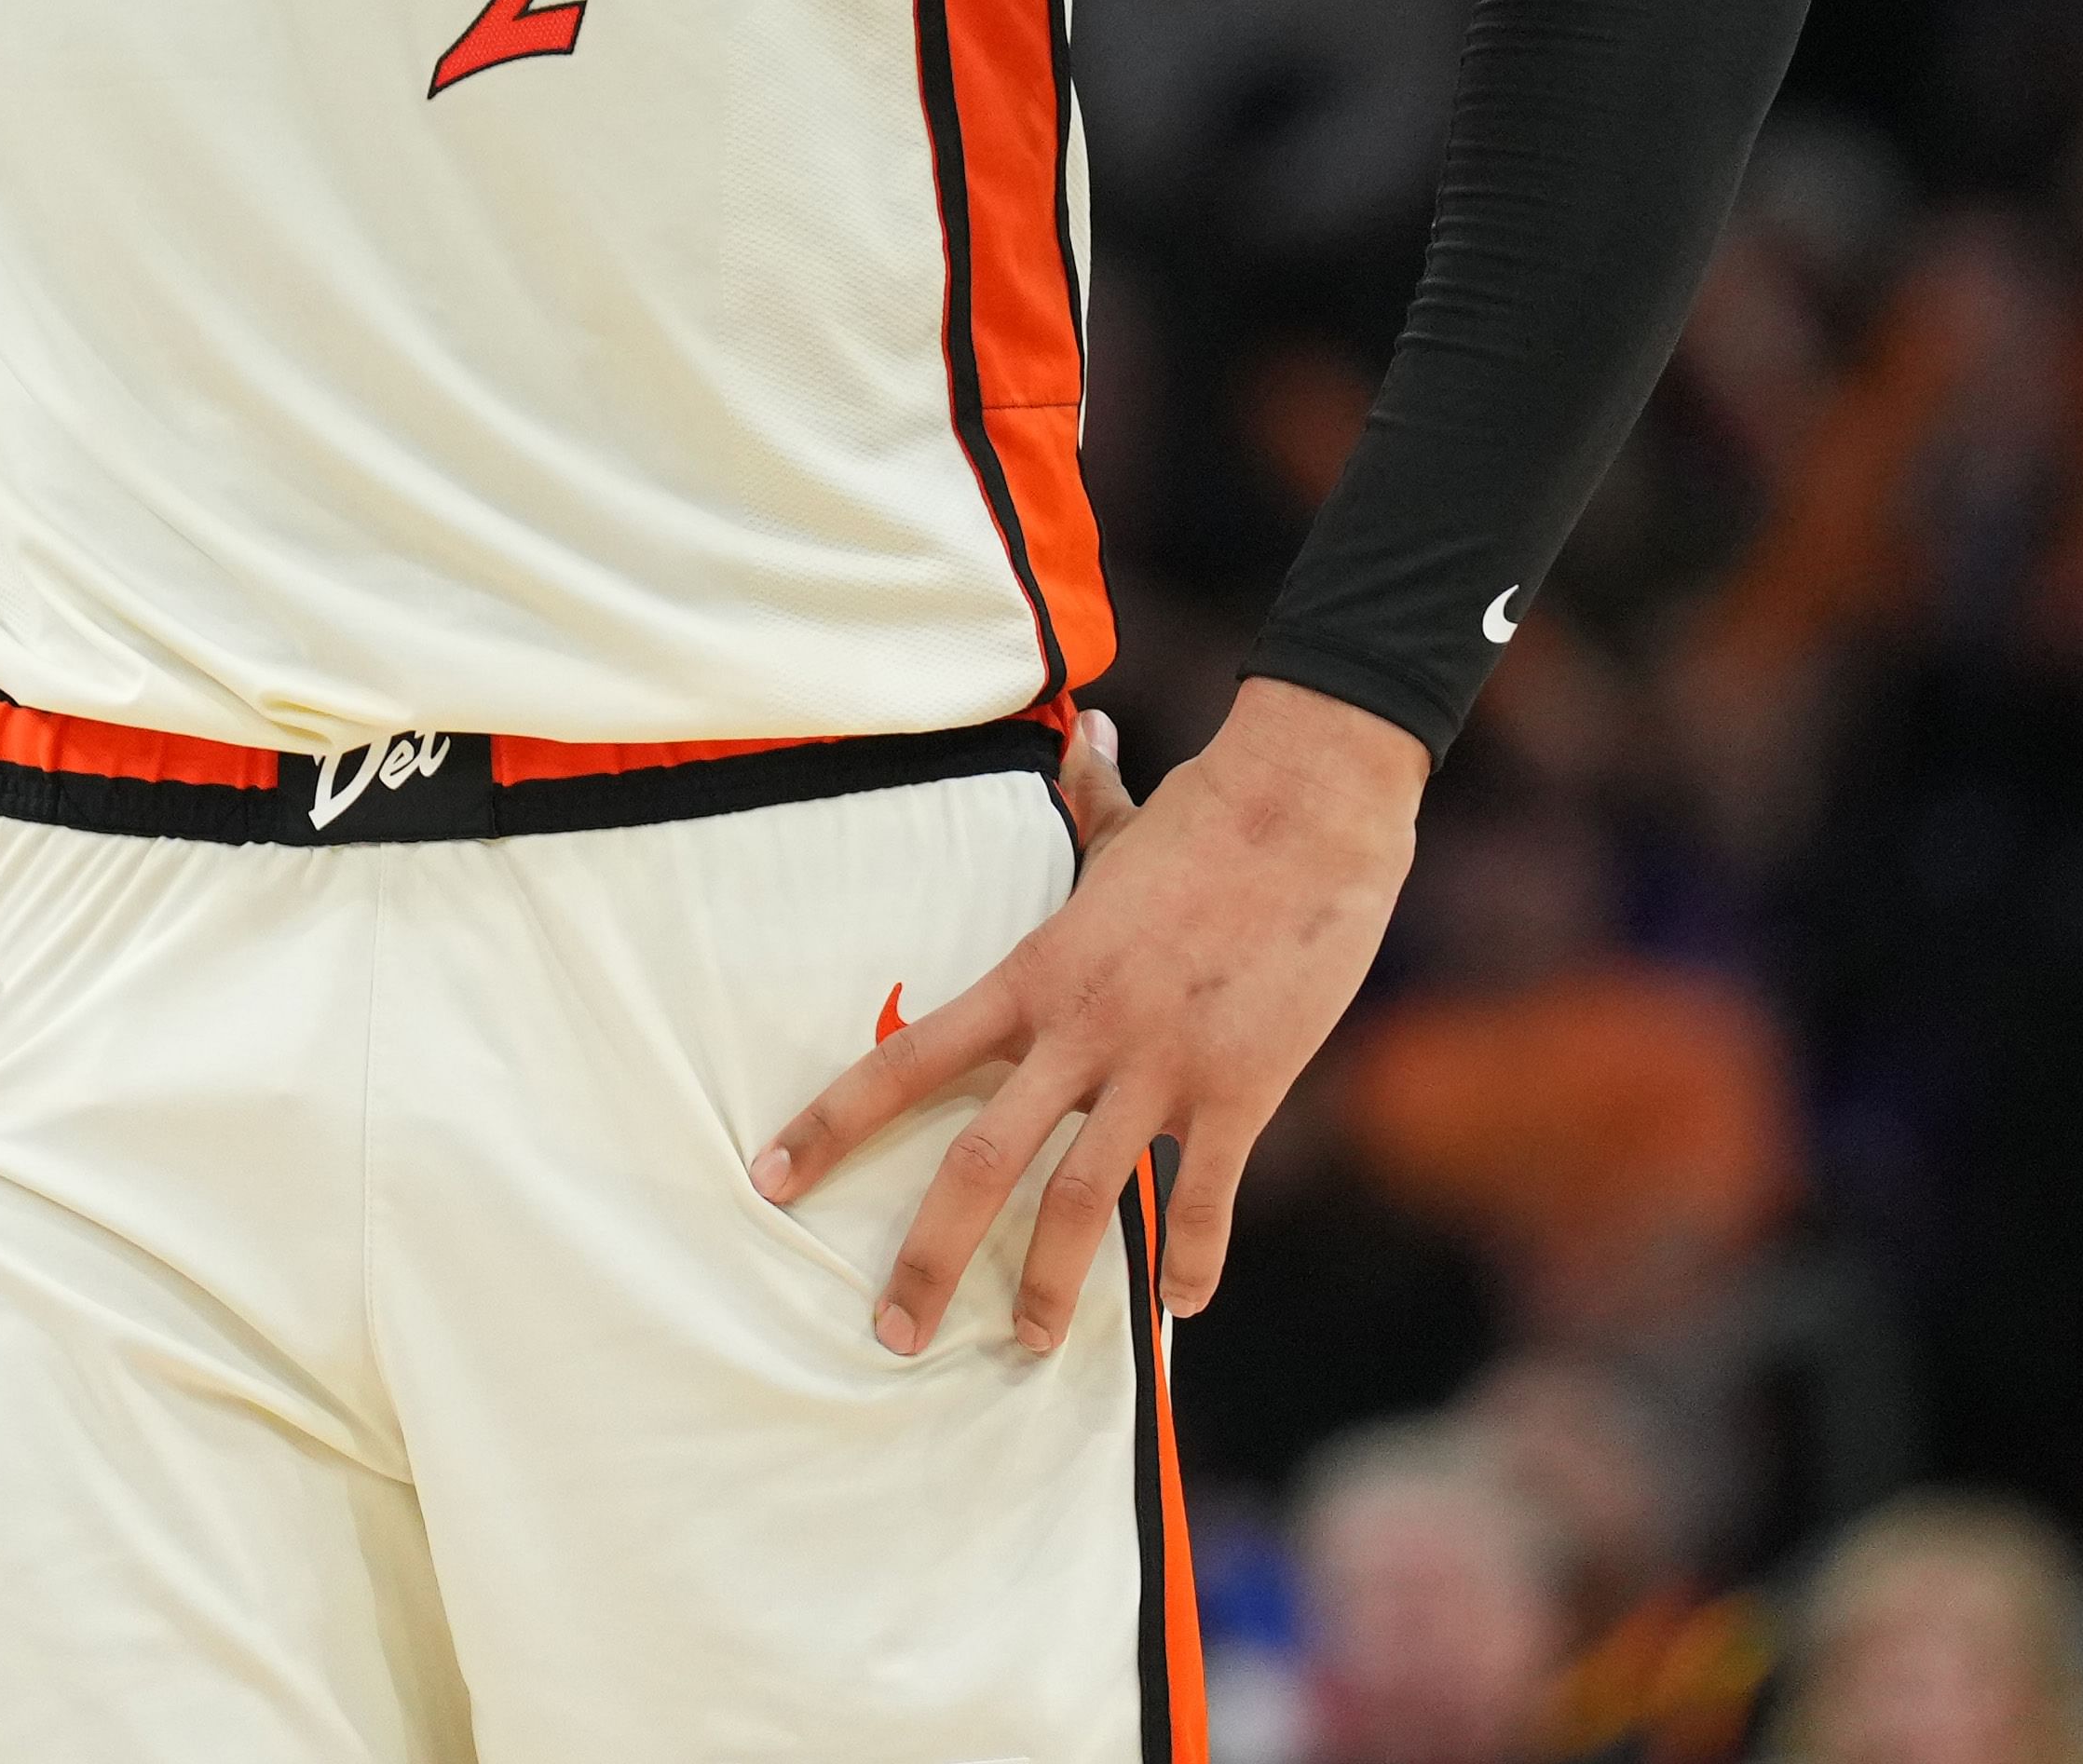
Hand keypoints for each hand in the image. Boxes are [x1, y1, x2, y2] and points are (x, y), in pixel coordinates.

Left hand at [750, 676, 1420, 1355]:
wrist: (1311, 809)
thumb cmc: (1215, 815)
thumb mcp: (1126, 825)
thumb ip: (1089, 802)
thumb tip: (1087, 737)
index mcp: (1031, 974)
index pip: (905, 1060)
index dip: (831, 1126)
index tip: (772, 1181)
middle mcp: (1078, 1029)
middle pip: (978, 1163)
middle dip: (930, 1260)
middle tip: (894, 1336)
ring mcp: (1159, 1064)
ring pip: (1083, 1202)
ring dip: (1052, 1288)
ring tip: (1029, 1345)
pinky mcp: (1241, 1088)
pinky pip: (1203, 1197)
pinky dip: (1190, 1261)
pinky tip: (1181, 1309)